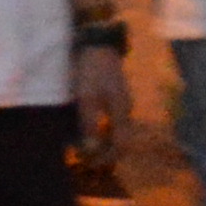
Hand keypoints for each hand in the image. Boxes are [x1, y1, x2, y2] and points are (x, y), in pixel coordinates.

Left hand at [74, 37, 131, 157]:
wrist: (97, 41)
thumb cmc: (91, 69)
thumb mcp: (87, 97)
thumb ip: (89, 123)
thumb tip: (91, 149)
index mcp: (122, 112)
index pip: (121, 146)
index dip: (107, 158)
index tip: (90, 163)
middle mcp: (125, 109)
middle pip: (119, 140)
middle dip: (103, 151)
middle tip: (84, 157)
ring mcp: (120, 101)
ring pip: (114, 129)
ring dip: (100, 140)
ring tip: (81, 144)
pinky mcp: (113, 95)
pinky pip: (109, 118)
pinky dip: (98, 127)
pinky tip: (83, 127)